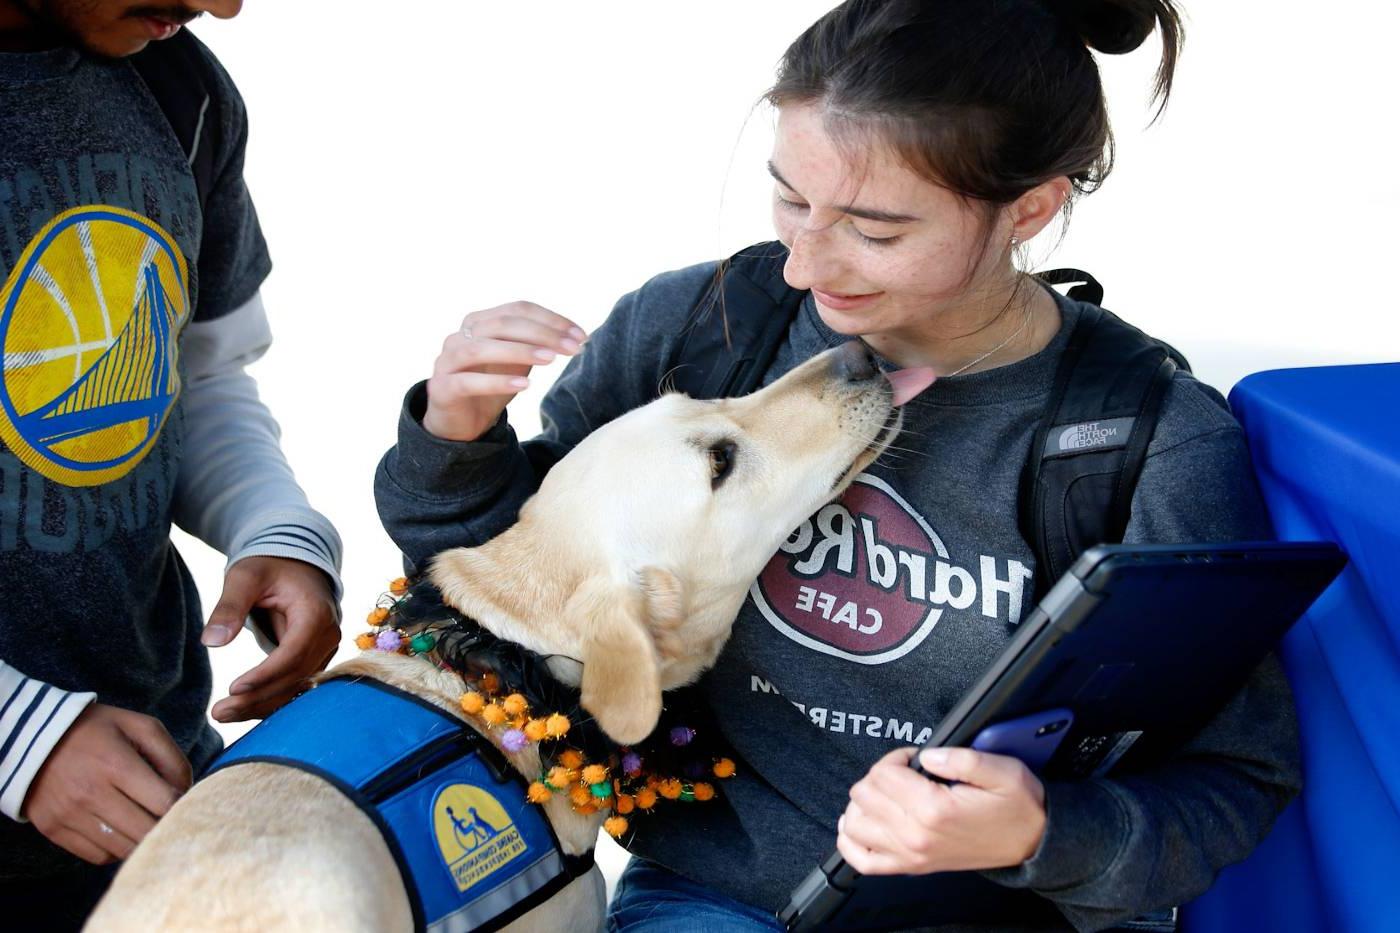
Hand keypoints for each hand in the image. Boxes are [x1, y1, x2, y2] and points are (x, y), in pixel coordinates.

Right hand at [24, 704, 191, 864]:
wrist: (35, 737)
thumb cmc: (98, 730)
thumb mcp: (140, 726)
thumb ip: (171, 757)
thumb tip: (187, 792)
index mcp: (116, 764)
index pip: (164, 803)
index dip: (183, 806)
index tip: (186, 803)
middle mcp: (90, 793)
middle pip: (146, 832)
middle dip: (165, 828)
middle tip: (170, 819)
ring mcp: (69, 815)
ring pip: (123, 850)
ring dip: (141, 841)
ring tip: (145, 823)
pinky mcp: (54, 829)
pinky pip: (98, 856)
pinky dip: (115, 849)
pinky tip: (120, 829)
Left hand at [201, 556, 340, 721]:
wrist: (295, 564)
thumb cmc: (269, 567)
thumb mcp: (245, 577)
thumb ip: (229, 607)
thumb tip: (212, 642)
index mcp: (316, 613)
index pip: (294, 652)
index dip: (266, 674)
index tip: (234, 688)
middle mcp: (327, 635)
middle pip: (295, 675)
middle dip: (258, 697)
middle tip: (219, 712)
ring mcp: (324, 649)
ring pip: (296, 686)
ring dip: (262, 704)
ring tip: (224, 714)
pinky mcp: (314, 658)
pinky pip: (294, 684)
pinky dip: (269, 698)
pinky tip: (242, 708)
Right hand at [422, 301, 586, 441]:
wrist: (460, 423)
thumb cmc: (491, 386)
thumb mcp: (518, 362)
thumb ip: (536, 346)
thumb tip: (575, 337)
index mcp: (479, 322)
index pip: (518, 309)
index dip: (551, 319)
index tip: (581, 336)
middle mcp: (460, 335)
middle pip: (502, 323)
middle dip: (543, 334)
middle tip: (573, 348)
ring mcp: (447, 361)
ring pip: (481, 348)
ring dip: (520, 351)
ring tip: (551, 361)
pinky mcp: (442, 388)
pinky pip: (468, 381)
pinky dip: (498, 382)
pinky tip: (525, 385)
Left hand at [836, 746, 1046, 874]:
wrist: (1032, 843)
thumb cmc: (1017, 807)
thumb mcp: (1002, 770)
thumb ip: (960, 757)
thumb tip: (926, 755)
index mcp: (935, 810)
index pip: (884, 774)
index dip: (896, 757)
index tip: (913, 758)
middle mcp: (917, 836)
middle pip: (864, 795)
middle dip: (880, 775)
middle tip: (904, 773)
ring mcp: (911, 855)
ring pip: (855, 824)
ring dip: (863, 803)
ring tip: (886, 793)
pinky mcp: (910, 867)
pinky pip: (863, 860)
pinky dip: (852, 841)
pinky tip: (861, 822)